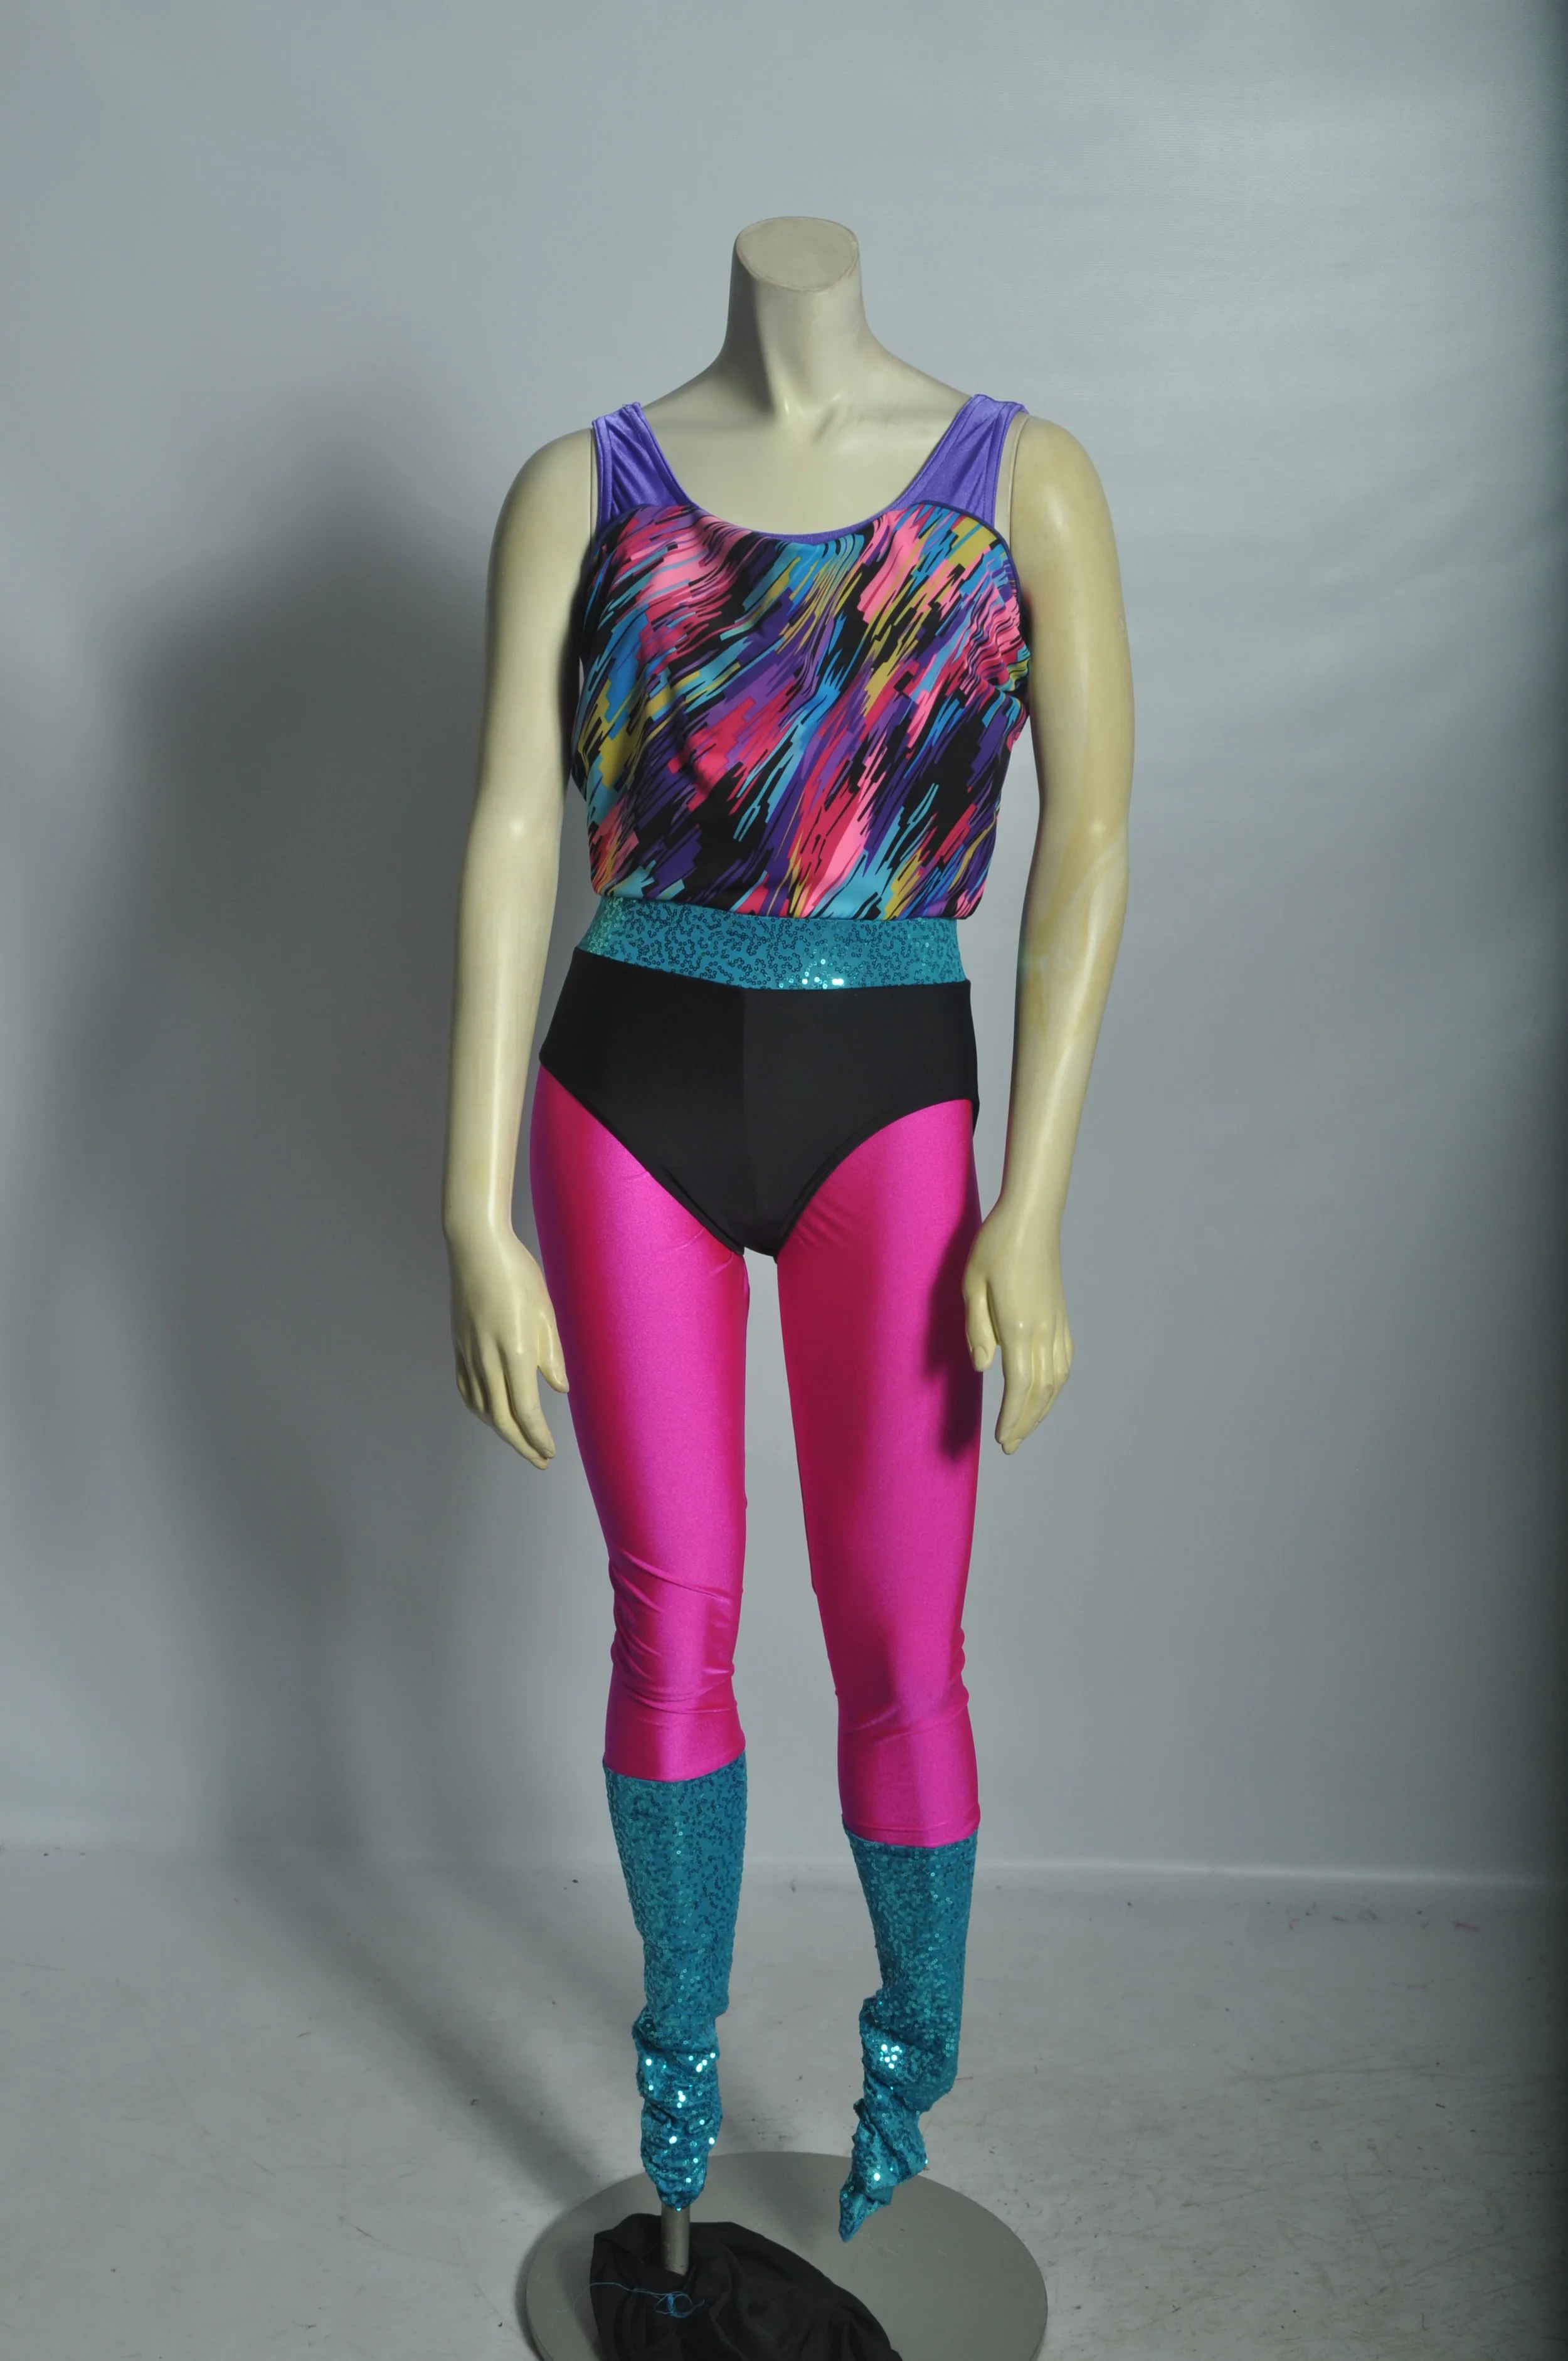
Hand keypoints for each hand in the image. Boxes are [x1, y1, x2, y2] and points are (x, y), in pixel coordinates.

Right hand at [448, 1230, 567, 1467]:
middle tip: (539, 1459)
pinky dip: (479, 1409)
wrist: (476, 1246)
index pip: (524, 1410)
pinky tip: (491, 1412)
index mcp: (513, 1351)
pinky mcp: (458, 1345)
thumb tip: (558, 1389)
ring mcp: (467, 1353)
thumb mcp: (546, 1311)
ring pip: (481, 1407)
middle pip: (500, 1418)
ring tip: (521, 1440)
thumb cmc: (517, 1273)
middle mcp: (486, 1358)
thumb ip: (552, 1354)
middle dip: (521, 1445)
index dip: (536, 1436)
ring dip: (501, 1430)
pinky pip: (467, 1389)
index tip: (549, 1452)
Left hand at [962, 1205, 1073, 1453]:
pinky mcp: (1061, 1315)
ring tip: (1026, 1427)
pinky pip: (1065, 1360)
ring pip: (1057, 1379)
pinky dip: (1057, 1385)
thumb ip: (977, 1328)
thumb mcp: (972, 1284)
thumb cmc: (995, 1246)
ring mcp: (1057, 1323)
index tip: (1003, 1440)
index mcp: (1020, 1326)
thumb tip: (982, 1365)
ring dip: (1043, 1409)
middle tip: (1011, 1446)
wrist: (1032, 1217)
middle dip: (1026, 1422)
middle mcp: (1044, 1331)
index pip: (1019, 1386)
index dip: (1012, 1418)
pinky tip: (1048, 1392)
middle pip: (1041, 1391)